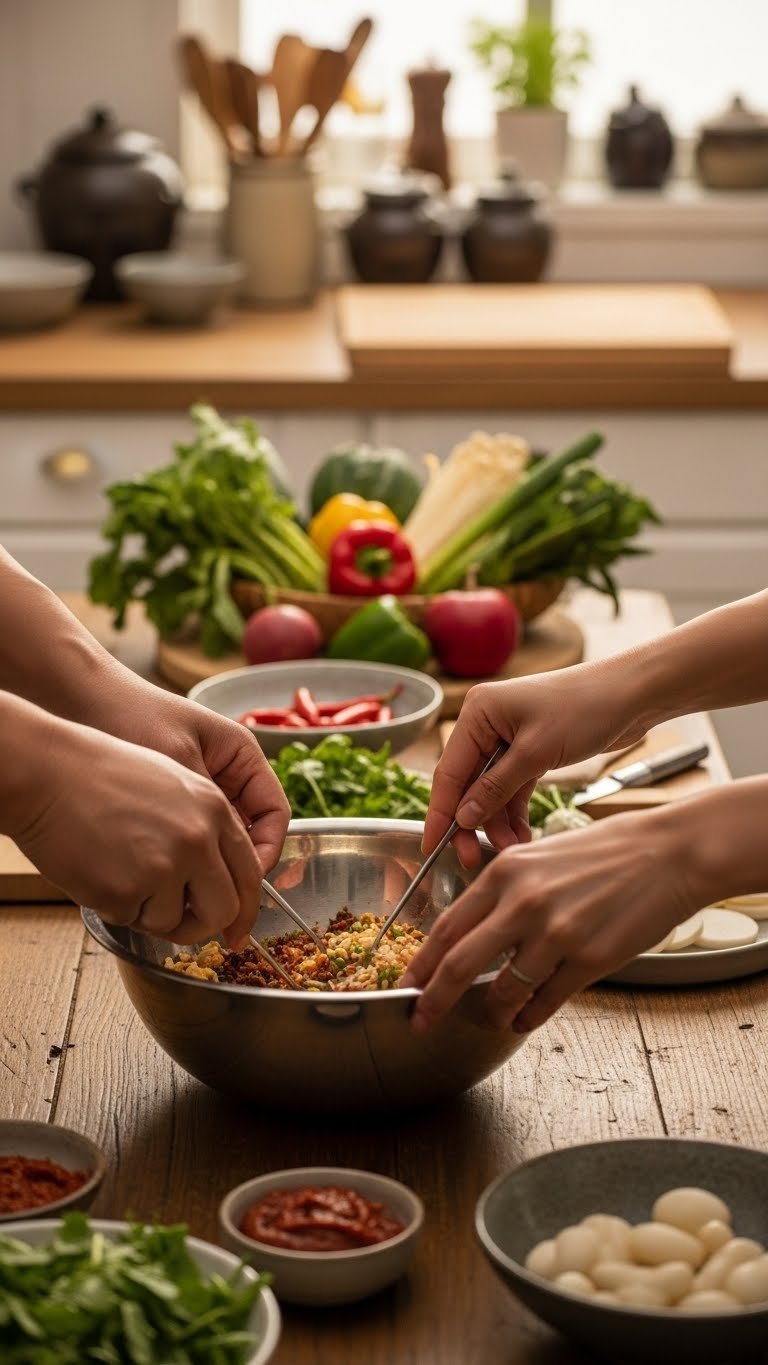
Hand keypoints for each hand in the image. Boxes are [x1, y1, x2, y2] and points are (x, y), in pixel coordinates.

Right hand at [13, 717, 265, 945]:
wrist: (48, 773)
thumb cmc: (101, 775)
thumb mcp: (174, 785)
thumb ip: (206, 829)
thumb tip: (222, 881)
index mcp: (214, 809)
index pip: (249, 873)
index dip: (245, 908)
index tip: (238, 929)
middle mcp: (197, 839)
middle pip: (224, 909)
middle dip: (204, 926)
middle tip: (183, 928)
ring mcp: (163, 866)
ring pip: (173, 921)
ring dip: (149, 911)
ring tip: (121, 871)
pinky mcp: (125, 889)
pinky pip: (131, 920)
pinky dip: (116, 906)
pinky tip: (99, 870)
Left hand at [85, 679, 289, 879]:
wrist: (79, 700)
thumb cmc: (129, 716)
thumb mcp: (176, 761)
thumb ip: (206, 807)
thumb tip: (224, 861)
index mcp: (241, 756)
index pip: (273, 814)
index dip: (266, 852)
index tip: (243, 883)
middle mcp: (227, 774)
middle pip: (251, 833)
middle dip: (239, 870)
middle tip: (220, 904)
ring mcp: (200, 790)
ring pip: (220, 841)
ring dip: (210, 868)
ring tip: (190, 895)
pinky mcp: (172, 804)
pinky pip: (191, 840)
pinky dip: (185, 860)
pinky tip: (166, 877)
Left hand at [403, 805, 697, 1034]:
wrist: (665, 854)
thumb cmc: (602, 853)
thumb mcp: (537, 855)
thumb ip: (501, 891)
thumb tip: (468, 932)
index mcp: (504, 873)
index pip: (447, 928)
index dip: (421, 964)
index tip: (407, 985)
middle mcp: (523, 903)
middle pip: (459, 965)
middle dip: (433, 1001)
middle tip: (421, 1020)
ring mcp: (556, 934)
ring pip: (503, 990)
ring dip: (490, 1012)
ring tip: (489, 1017)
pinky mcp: (589, 960)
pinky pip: (545, 1003)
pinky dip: (527, 1017)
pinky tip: (522, 1020)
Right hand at [424, 666, 647, 866]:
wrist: (632, 694)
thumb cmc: (585, 709)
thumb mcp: (536, 753)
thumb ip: (496, 787)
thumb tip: (463, 819)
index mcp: (477, 713)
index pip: (448, 772)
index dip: (440, 813)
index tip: (432, 847)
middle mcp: (487, 723)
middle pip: (467, 784)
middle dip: (472, 822)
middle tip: (473, 858)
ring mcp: (508, 738)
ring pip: (490, 791)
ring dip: (498, 822)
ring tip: (513, 848)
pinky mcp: (530, 751)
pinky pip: (512, 788)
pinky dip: (515, 812)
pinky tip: (522, 836)